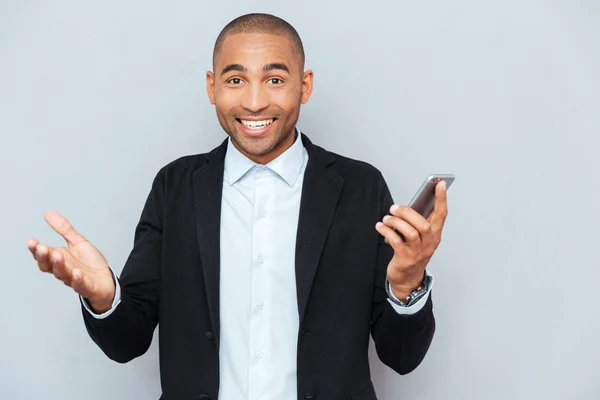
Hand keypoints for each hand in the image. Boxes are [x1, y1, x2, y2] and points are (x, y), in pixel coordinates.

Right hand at [27, 210, 114, 312]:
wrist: (105, 281)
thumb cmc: (89, 263)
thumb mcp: (77, 242)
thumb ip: (64, 229)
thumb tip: (48, 213)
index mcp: (58, 259)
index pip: (43, 255)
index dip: (36, 249)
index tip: (31, 241)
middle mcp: (63, 270)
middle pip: (48, 265)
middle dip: (44, 257)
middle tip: (42, 248)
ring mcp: (74, 279)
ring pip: (62, 274)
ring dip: (59, 265)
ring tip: (57, 255)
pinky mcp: (86, 286)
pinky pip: (80, 284)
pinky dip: (77, 279)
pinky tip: (76, 272)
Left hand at [375, 180, 447, 299]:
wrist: (407, 280)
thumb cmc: (412, 254)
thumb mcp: (420, 239)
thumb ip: (417, 223)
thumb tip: (408, 206)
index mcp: (435, 235)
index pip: (442, 214)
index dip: (441, 198)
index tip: (440, 183)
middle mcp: (429, 243)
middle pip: (423, 223)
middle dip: (408, 212)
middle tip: (394, 208)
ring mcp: (418, 252)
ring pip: (410, 232)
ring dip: (395, 222)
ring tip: (386, 218)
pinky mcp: (405, 258)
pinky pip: (395, 241)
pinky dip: (386, 231)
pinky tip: (380, 226)